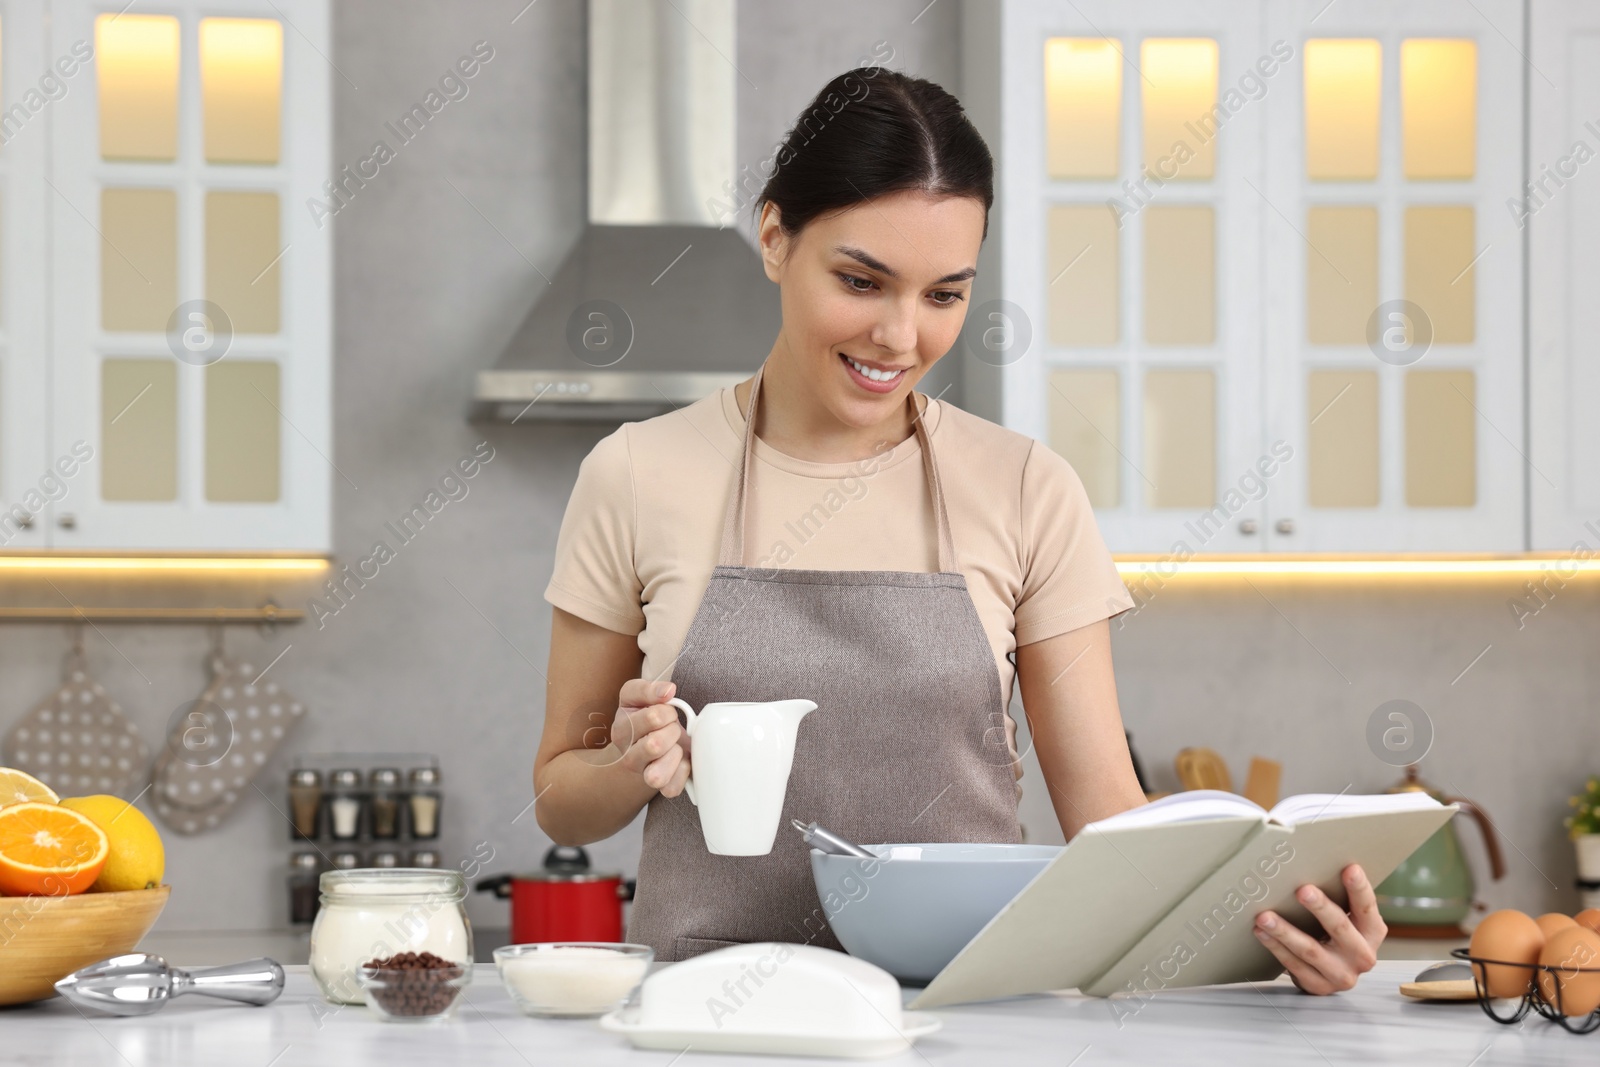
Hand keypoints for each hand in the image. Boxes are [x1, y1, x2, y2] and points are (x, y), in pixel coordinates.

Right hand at [611, 679, 691, 797]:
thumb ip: (649, 689)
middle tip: (671, 729)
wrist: (644, 746)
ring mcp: (643, 775)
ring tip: (674, 747)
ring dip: (674, 755)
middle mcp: (628, 756)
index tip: (666, 711)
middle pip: (655, 745)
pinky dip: (682, 774)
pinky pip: (671, 789)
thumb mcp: (637, 696)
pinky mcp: (662, 787)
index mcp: (622, 730)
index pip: (653, 717)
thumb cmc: (643, 719)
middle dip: (672, 731)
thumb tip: (668, 690)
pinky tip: (681, 762)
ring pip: (657, 776)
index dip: (667, 711)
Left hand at [1253, 863, 1385, 993]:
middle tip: (1302, 890)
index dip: (1359, 888)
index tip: (1349, 868)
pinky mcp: (1320, 986)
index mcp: (1372, 932)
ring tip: (1265, 916)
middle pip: (1340, 928)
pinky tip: (1261, 932)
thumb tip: (1315, 861)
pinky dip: (1275, 947)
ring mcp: (1341, 974)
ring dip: (1285, 931)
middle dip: (1320, 908)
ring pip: (1310, 950)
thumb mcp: (1348, 918)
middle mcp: (1362, 955)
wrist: (1332, 973)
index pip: (1367, 907)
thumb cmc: (1337, 935)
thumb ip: (1339, 897)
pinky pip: (1294, 965)